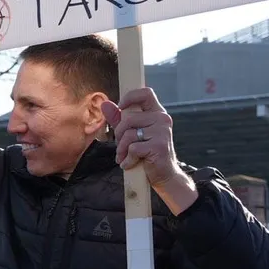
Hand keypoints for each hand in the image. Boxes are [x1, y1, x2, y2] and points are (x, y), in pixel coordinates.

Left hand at [101, 90, 197, 214]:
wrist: (163, 175)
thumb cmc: (147, 153)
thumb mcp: (132, 134)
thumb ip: (119, 119)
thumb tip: (105, 104)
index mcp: (157, 113)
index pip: (145, 93)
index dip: (130, 97)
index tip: (121, 107)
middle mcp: (162, 119)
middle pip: (128, 119)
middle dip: (119, 135)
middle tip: (123, 147)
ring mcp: (162, 132)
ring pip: (129, 134)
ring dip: (122, 149)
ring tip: (126, 157)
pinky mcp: (159, 146)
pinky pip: (133, 148)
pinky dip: (128, 159)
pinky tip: (131, 164)